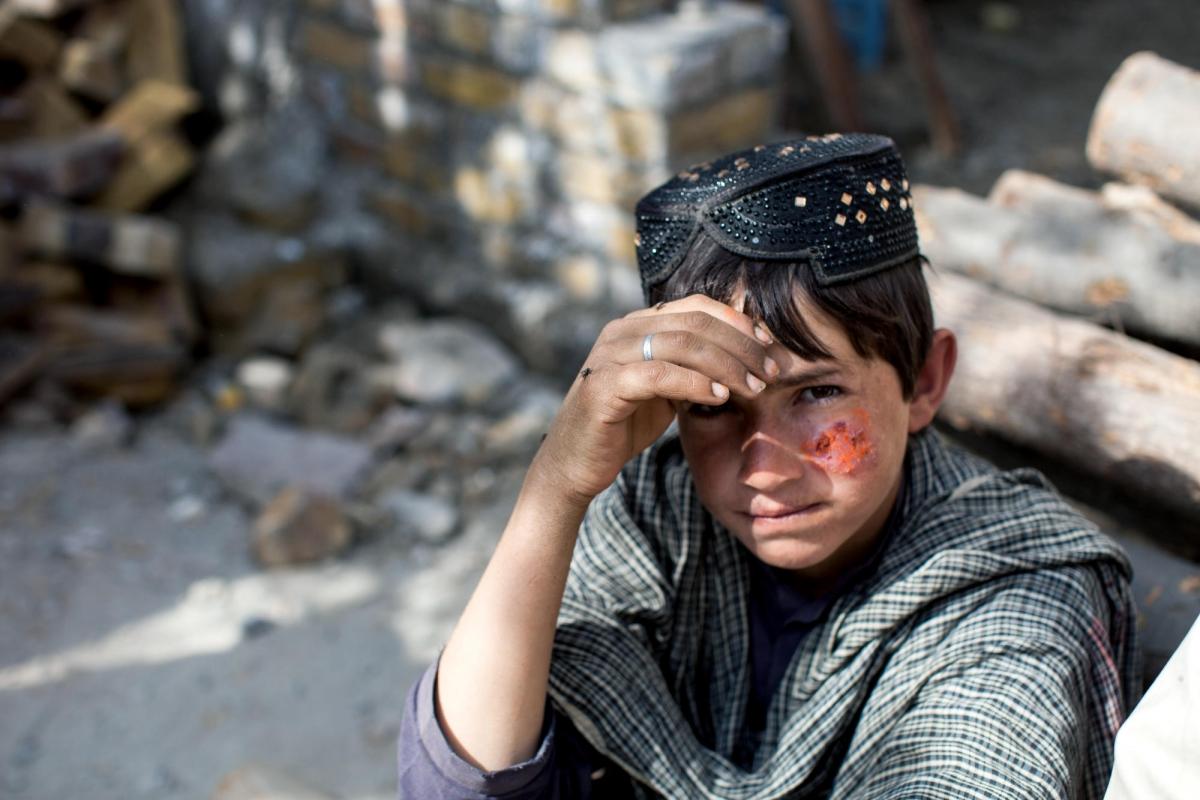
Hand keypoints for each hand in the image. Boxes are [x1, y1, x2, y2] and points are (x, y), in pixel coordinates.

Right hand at [531, 294, 778, 506]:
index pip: (697, 306)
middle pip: (695, 322)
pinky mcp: (603, 386)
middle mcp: (621, 331)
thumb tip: (748, 357)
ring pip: (681, 344)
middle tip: (772, 371)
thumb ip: (693, 368)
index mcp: (637, 324)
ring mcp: (609, 355)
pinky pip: (659, 375)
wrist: (574, 463)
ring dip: (727, 365)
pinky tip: (719, 399)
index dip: (738, 322)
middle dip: (741, 346)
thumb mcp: (665, 389)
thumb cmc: (623, 426)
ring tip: (754, 387)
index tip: (770, 347)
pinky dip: (696, 384)